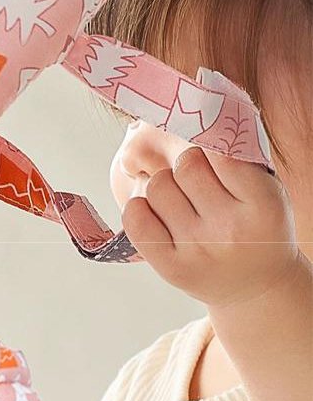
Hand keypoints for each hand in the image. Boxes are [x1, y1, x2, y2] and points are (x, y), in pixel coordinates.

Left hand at [122, 147, 302, 310]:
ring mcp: (197, 250)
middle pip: (185, 164)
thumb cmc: (257, 227)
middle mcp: (230, 229)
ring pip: (157, 186)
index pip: (221, 152)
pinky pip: (134, 217)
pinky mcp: (170, 267)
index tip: (210, 152)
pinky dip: (140, 207)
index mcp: (263, 205)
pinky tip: (157, 213)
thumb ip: (239, 157)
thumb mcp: (267, 192)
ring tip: (181, 202)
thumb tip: (198, 111)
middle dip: (187, 166)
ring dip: (164, 187)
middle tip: (197, 182)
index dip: (211, 146)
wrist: (257, 288)